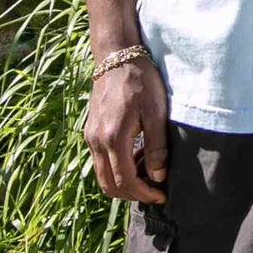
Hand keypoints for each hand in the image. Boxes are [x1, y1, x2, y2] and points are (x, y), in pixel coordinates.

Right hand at [84, 58, 169, 203]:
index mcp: (113, 138)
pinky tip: (135, 159)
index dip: (144, 194)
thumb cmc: (140, 82)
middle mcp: (96, 141)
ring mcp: (90, 137)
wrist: (117, 57)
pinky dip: (116, 169)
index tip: (161, 195)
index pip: (125, 181)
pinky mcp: (91, 131)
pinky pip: (100, 162)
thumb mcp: (156, 113)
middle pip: (109, 185)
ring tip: (147, 175)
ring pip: (102, 176)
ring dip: (123, 183)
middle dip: (132, 195)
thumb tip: (158, 176)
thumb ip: (157, 147)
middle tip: (154, 191)